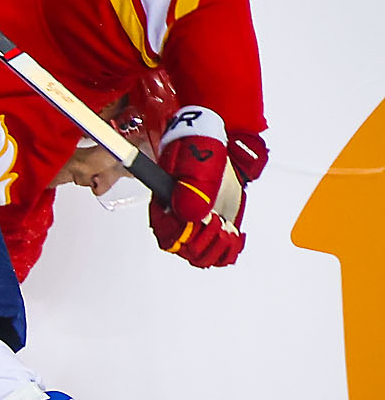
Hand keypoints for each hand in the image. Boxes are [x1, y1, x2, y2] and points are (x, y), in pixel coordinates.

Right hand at [148, 108, 265, 267]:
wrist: (215, 143)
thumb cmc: (201, 147)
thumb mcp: (197, 161)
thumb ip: (194, 185)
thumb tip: (190, 213)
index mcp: (164, 205)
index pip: (167, 236)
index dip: (185, 235)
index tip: (201, 220)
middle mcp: (177, 219)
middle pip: (185, 251)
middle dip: (206, 240)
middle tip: (217, 220)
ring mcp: (197, 225)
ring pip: (201, 256)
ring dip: (218, 247)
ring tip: (227, 228)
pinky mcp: (215, 229)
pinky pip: (220, 254)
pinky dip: (231, 250)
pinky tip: (235, 236)